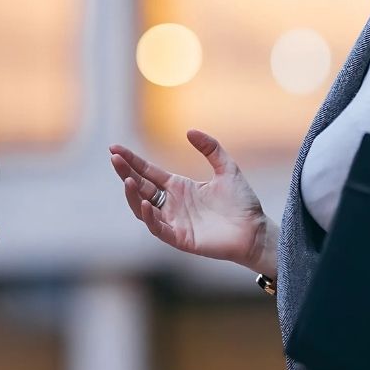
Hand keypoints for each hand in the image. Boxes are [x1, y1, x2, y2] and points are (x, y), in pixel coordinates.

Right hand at [109, 130, 272, 274]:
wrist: (255, 230)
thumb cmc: (242, 202)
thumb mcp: (226, 168)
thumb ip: (211, 148)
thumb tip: (189, 131)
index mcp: (179, 187)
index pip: (147, 172)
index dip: (131, 161)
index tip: (114, 148)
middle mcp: (172, 204)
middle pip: (140, 187)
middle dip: (125, 172)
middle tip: (114, 158)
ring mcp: (174, 222)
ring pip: (143, 209)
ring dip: (132, 195)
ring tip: (127, 180)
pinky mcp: (180, 238)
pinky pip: (158, 228)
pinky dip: (150, 217)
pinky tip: (147, 203)